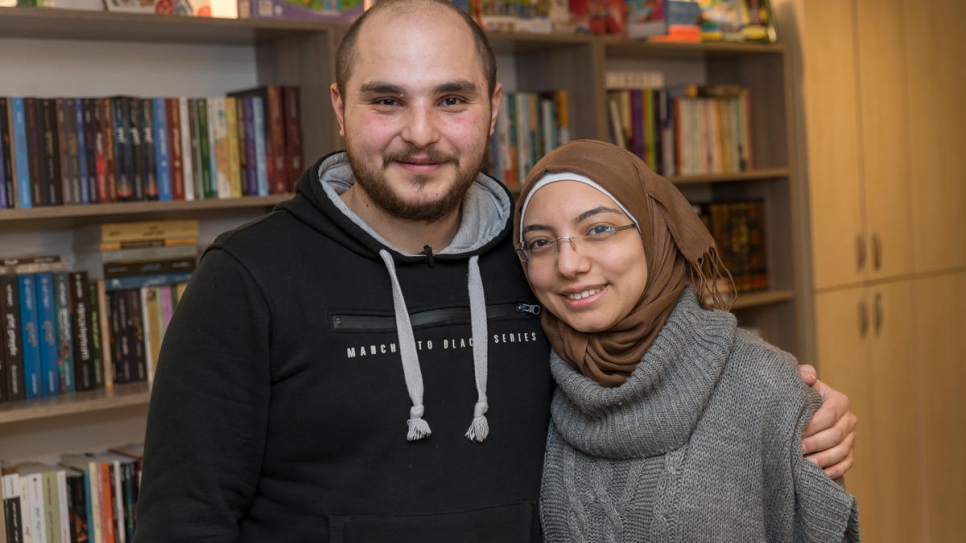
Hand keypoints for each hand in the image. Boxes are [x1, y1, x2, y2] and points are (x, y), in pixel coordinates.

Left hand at [798, 364, 856, 478]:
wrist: (801, 411)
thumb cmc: (799, 396)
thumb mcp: (799, 381)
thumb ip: (803, 374)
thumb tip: (809, 377)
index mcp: (839, 401)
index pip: (830, 415)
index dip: (813, 425)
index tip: (796, 432)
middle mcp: (849, 419)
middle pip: (835, 435)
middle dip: (814, 443)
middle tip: (796, 449)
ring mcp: (850, 437)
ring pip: (841, 451)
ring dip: (822, 459)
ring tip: (804, 463)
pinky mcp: (848, 453)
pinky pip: (846, 464)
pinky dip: (834, 470)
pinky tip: (820, 473)